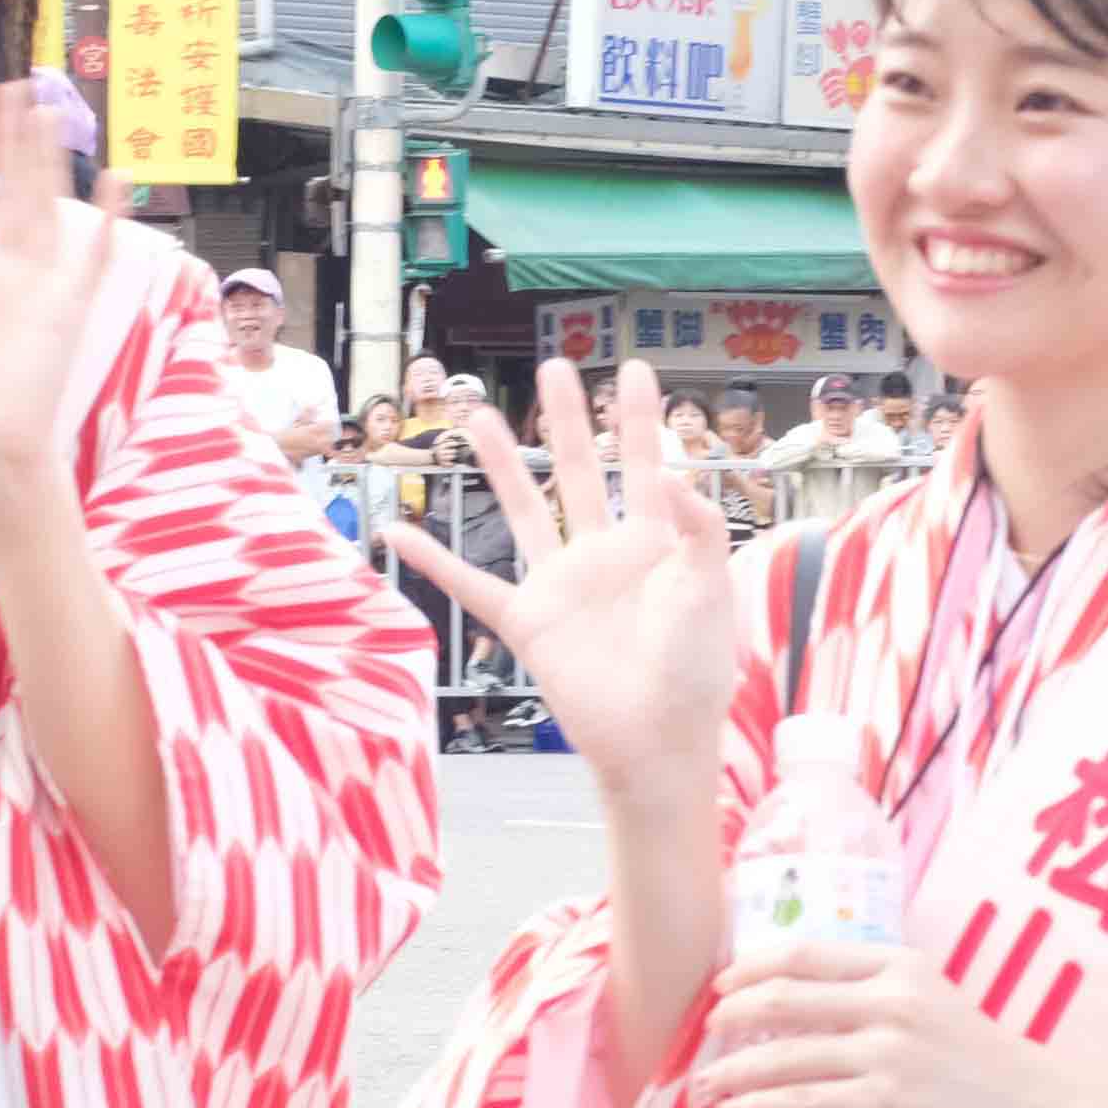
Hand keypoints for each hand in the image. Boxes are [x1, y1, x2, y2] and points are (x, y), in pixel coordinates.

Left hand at [0, 88, 117, 522]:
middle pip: (2, 188)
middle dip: (2, 141)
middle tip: (5, 89)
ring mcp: (36, 284)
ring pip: (44, 206)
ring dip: (47, 162)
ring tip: (49, 114)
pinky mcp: (68, 306)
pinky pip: (91, 256)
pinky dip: (106, 220)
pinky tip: (114, 179)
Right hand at [395, 357, 736, 799]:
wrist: (657, 739)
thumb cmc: (693, 669)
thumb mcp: (708, 588)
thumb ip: (697, 528)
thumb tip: (674, 475)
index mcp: (653, 544)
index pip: (642, 467)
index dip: (638, 420)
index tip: (637, 368)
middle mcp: (603, 555)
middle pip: (579, 472)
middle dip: (568, 420)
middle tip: (555, 367)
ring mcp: (562, 585)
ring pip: (524, 512)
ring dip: (504, 465)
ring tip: (482, 416)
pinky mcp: (528, 622)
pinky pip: (472, 586)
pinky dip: (434, 561)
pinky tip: (399, 532)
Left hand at [694, 939, 1107, 1107]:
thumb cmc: (990, 1063)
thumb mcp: (937, 1003)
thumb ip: (882, 995)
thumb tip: (814, 1007)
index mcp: (900, 964)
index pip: (805, 952)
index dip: (751, 967)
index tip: (722, 984)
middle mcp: (889, 998)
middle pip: (783, 996)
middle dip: (730, 1016)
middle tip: (705, 1036)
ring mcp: (886, 1050)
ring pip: (785, 1054)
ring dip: (733, 1072)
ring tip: (705, 1087)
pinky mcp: (887, 1102)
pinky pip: (803, 1101)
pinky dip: (761, 1107)